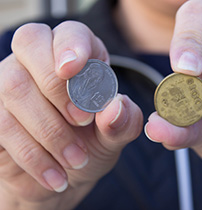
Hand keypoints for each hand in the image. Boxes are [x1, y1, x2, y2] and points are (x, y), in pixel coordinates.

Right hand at [0, 21, 142, 208]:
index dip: (71, 45)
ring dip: (50, 130)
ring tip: (77, 159)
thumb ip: (123, 121)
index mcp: (77, 56)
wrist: (64, 173)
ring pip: (15, 89)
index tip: (74, 69)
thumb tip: (115, 108)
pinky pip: (3, 126)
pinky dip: (34, 156)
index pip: (69, 32)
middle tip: (82, 121)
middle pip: (31, 44)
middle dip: (57, 87)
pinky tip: (57, 176)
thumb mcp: (114, 135)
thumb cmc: (91, 142)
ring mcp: (10, 83)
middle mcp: (38, 60)